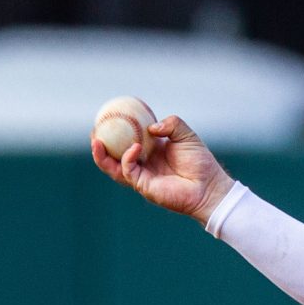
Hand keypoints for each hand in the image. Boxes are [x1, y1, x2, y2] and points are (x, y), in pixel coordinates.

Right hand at [90, 112, 234, 224]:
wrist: (209, 186)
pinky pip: (129, 171)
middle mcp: (143, 164)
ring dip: (102, 156)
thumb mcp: (186, 135)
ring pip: (113, 167)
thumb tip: (152, 127)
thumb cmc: (200, 162)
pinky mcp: (144, 186)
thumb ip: (171, 124)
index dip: (114, 131)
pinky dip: (127, 158)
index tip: (106, 118)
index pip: (127, 140)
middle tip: (93, 132)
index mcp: (151, 151)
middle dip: (99, 146)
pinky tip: (134, 147)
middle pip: (113, 156)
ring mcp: (142, 176)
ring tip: (96, 141)